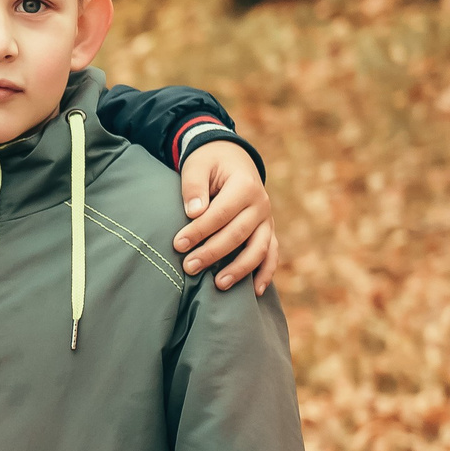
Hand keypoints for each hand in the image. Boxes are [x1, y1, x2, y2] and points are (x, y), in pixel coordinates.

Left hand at [171, 141, 278, 293]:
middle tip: (188, 267)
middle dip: (213, 253)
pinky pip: (271, 254)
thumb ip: (194, 186)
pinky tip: (253, 291)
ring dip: (240, 269)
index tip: (178, 244)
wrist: (232, 159)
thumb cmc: (209, 164)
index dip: (200, 230)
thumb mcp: (197, 165)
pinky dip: (266, 273)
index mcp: (245, 186)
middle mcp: (261, 204)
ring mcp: (266, 220)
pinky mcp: (267, 231)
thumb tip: (194, 211)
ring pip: (259, 248)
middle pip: (238, 234)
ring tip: (218, 285)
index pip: (221, 213)